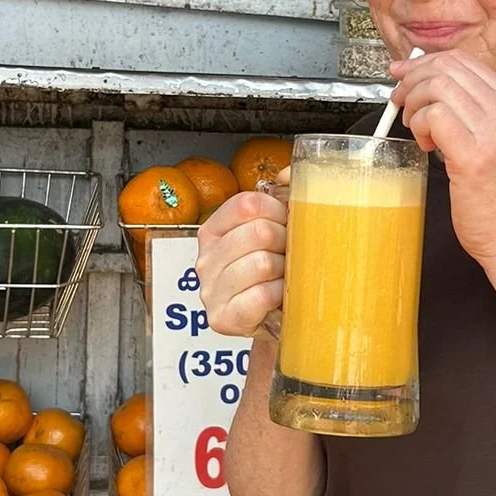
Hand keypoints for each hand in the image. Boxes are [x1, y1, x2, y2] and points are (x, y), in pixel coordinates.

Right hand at [196, 187, 287, 337]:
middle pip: (259, 232)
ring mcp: (210, 290)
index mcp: (213, 231)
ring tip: (283, 278)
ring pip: (262, 264)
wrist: (272, 321)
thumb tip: (290, 174)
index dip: (279, 212)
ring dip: (284, 272)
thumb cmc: (274, 275)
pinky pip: (261, 296)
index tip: (287, 226)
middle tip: (289, 257)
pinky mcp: (223, 318)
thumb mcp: (273, 233)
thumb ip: (280, 199)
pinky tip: (277, 298)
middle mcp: (205, 259)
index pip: (248, 204)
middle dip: (285, 244)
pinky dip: (278, 296)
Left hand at [393, 50, 495, 269]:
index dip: (424, 63)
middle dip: (412, 81)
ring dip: (414, 105)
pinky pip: (434, 116)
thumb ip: (468, 112)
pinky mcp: (474, 156)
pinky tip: (426, 145)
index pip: (461, 60)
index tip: (404, 74)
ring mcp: (493, 132)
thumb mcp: (492, 140)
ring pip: (436, 87)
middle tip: (401, 103)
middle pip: (445, 67)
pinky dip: (420, 126)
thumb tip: (427, 86)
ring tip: (417, 130)